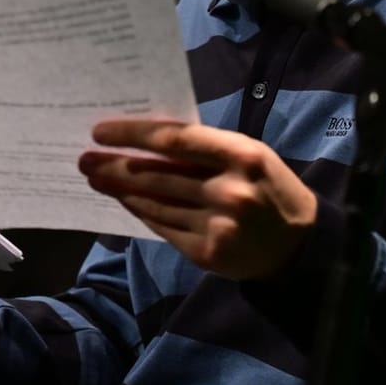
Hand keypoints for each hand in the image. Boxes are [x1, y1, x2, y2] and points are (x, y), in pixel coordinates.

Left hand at [78, 118, 316, 279]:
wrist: (300, 244)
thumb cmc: (268, 187)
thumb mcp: (248, 155)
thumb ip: (205, 148)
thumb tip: (146, 139)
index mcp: (241, 155)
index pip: (174, 139)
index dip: (132, 134)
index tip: (100, 131)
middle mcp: (229, 191)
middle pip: (156, 174)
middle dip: (114, 166)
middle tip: (84, 159)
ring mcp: (217, 225)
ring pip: (154, 203)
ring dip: (120, 190)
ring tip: (95, 178)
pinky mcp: (207, 253)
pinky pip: (162, 227)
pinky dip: (140, 212)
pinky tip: (124, 201)